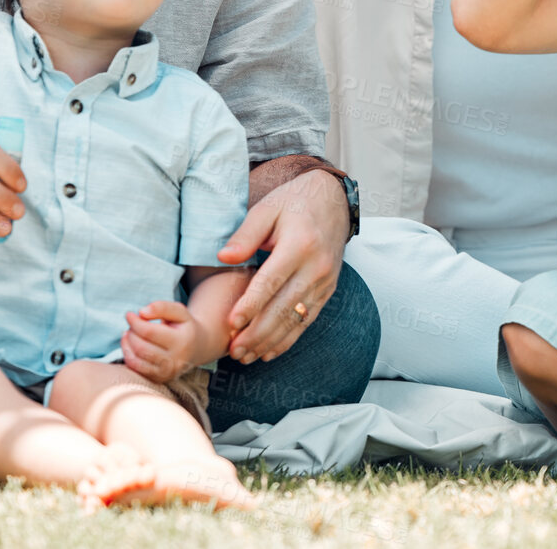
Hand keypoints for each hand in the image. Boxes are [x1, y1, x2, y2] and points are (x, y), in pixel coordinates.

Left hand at [120, 300, 198, 384]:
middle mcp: (175, 360)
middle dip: (132, 332)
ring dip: (128, 343)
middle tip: (133, 324)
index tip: (129, 314)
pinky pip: (136, 368)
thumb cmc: (184, 326)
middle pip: (141, 347)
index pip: (149, 332)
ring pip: (136, 359)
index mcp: (182, 341)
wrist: (197, 348)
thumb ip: (162, 307)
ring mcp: (167, 373)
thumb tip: (142, 312)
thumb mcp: (179, 311)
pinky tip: (130, 344)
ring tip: (130, 332)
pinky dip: (128, 354)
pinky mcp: (159, 379)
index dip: (135, 322)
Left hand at [214, 169, 347, 362]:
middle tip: (233, 350)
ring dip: (270, 341)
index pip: (271, 282)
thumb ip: (246, 234)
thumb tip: (223, 258)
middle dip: (257, 333)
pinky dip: (288, 339)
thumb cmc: (294, 202)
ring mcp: (326, 281)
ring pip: (296, 319)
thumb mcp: (267, 208)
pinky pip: (307, 320)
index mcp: (300, 244)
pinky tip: (269, 352)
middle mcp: (317, 267)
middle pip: (284, 307)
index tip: (231, 324)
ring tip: (245, 356)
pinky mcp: (328, 290)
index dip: (251, 305)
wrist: (333, 200)